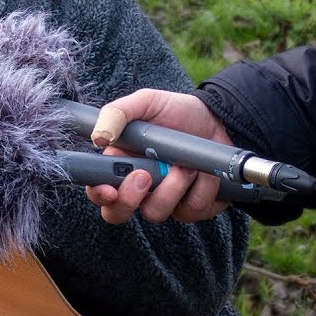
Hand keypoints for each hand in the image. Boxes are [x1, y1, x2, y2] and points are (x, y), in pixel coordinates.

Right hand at [85, 89, 231, 223]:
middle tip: (145, 175)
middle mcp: (138, 188)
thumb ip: (117, 113)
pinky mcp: (192, 206)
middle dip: (129, 199)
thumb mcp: (146, 102)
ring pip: (155, 212)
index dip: (99, 194)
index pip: (97, 190)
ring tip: (185, 164)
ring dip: (172, 187)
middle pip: (117, 213)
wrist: (218, 119)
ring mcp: (165, 200)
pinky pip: (191, 210)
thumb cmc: (177, 111)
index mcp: (120, 165)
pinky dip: (201, 189)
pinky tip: (203, 171)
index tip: (109, 188)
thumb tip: (98, 137)